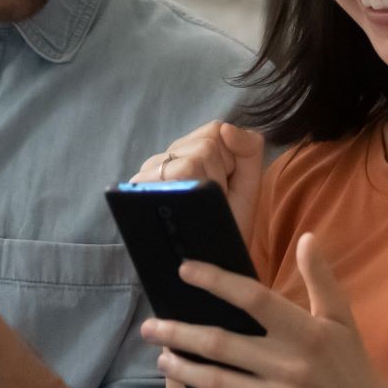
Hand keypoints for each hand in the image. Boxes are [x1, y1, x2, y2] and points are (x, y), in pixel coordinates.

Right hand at [136, 119, 266, 244]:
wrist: (213, 259)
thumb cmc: (229, 220)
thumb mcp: (248, 184)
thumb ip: (248, 149)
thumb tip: (226, 128)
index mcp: (192, 146)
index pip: (214, 130)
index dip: (229, 159)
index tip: (227, 184)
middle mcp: (168, 154)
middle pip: (205, 146)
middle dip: (220, 176)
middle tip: (214, 199)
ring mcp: (151, 170)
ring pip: (190, 162)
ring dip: (206, 189)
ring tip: (201, 206)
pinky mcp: (139, 187)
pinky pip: (172, 177)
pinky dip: (186, 194)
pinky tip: (183, 207)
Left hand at [140, 233, 387, 387]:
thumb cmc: (351, 367)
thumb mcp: (340, 320)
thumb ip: (321, 279)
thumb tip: (308, 237)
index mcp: (305, 332)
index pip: (252, 298)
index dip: (215, 281)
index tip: (184, 270)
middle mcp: (289, 365)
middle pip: (220, 342)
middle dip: (177, 332)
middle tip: (150, 325)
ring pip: (215, 379)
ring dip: (181, 367)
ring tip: (162, 356)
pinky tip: (205, 385)